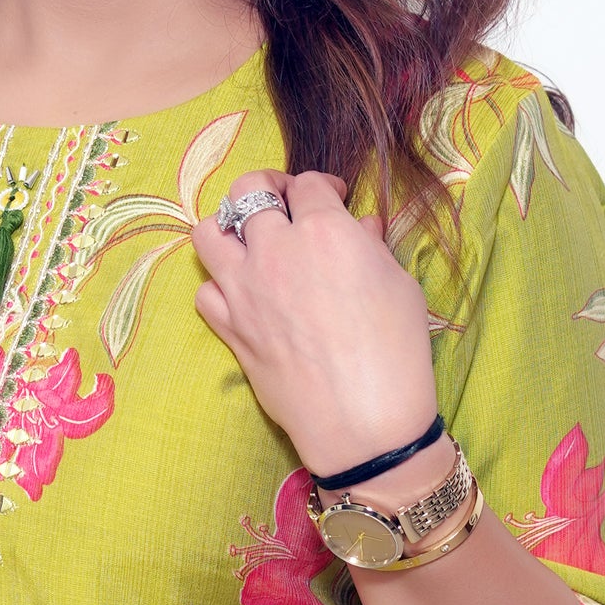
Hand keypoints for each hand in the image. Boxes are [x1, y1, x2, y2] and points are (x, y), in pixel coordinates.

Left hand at [190, 170, 441, 476]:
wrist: (363, 421)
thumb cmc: (396, 352)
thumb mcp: (400, 287)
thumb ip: (373, 247)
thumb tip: (362, 226)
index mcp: (325, 230)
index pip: (308, 184)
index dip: (321, 186)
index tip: (332, 197)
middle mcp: (276, 250)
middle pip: (248, 191)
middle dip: (266, 187)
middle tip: (283, 201)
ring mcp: (244, 289)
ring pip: (208, 233)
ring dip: (227, 226)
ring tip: (248, 238)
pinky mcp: (230, 328)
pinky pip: (205, 290)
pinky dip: (219, 285)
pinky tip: (241, 291)